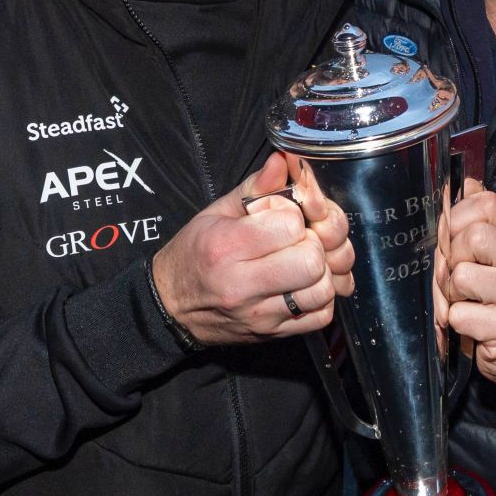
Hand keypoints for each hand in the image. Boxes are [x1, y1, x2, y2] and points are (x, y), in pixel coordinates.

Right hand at [152, 153, 350, 344]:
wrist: (172, 307)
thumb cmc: (194, 253)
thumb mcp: (216, 213)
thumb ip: (255, 187)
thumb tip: (284, 161)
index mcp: (226, 247)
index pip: (290, 225)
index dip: (294, 215)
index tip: (282, 218)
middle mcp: (243, 285)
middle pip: (311, 260)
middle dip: (313, 244)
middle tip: (299, 241)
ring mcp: (260, 315)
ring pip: (322, 290)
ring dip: (322, 272)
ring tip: (304, 262)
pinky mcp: (274, 334)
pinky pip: (321, 316)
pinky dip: (322, 298)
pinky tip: (306, 285)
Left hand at [435, 181, 495, 394]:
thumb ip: (480, 224)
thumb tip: (459, 184)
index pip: (487, 204)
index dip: (457, 217)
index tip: (451, 239)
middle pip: (472, 237)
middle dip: (451, 260)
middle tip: (457, 280)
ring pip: (461, 276)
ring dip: (450, 294)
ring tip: (464, 304)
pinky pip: (459, 314)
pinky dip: (454, 322)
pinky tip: (471, 327)